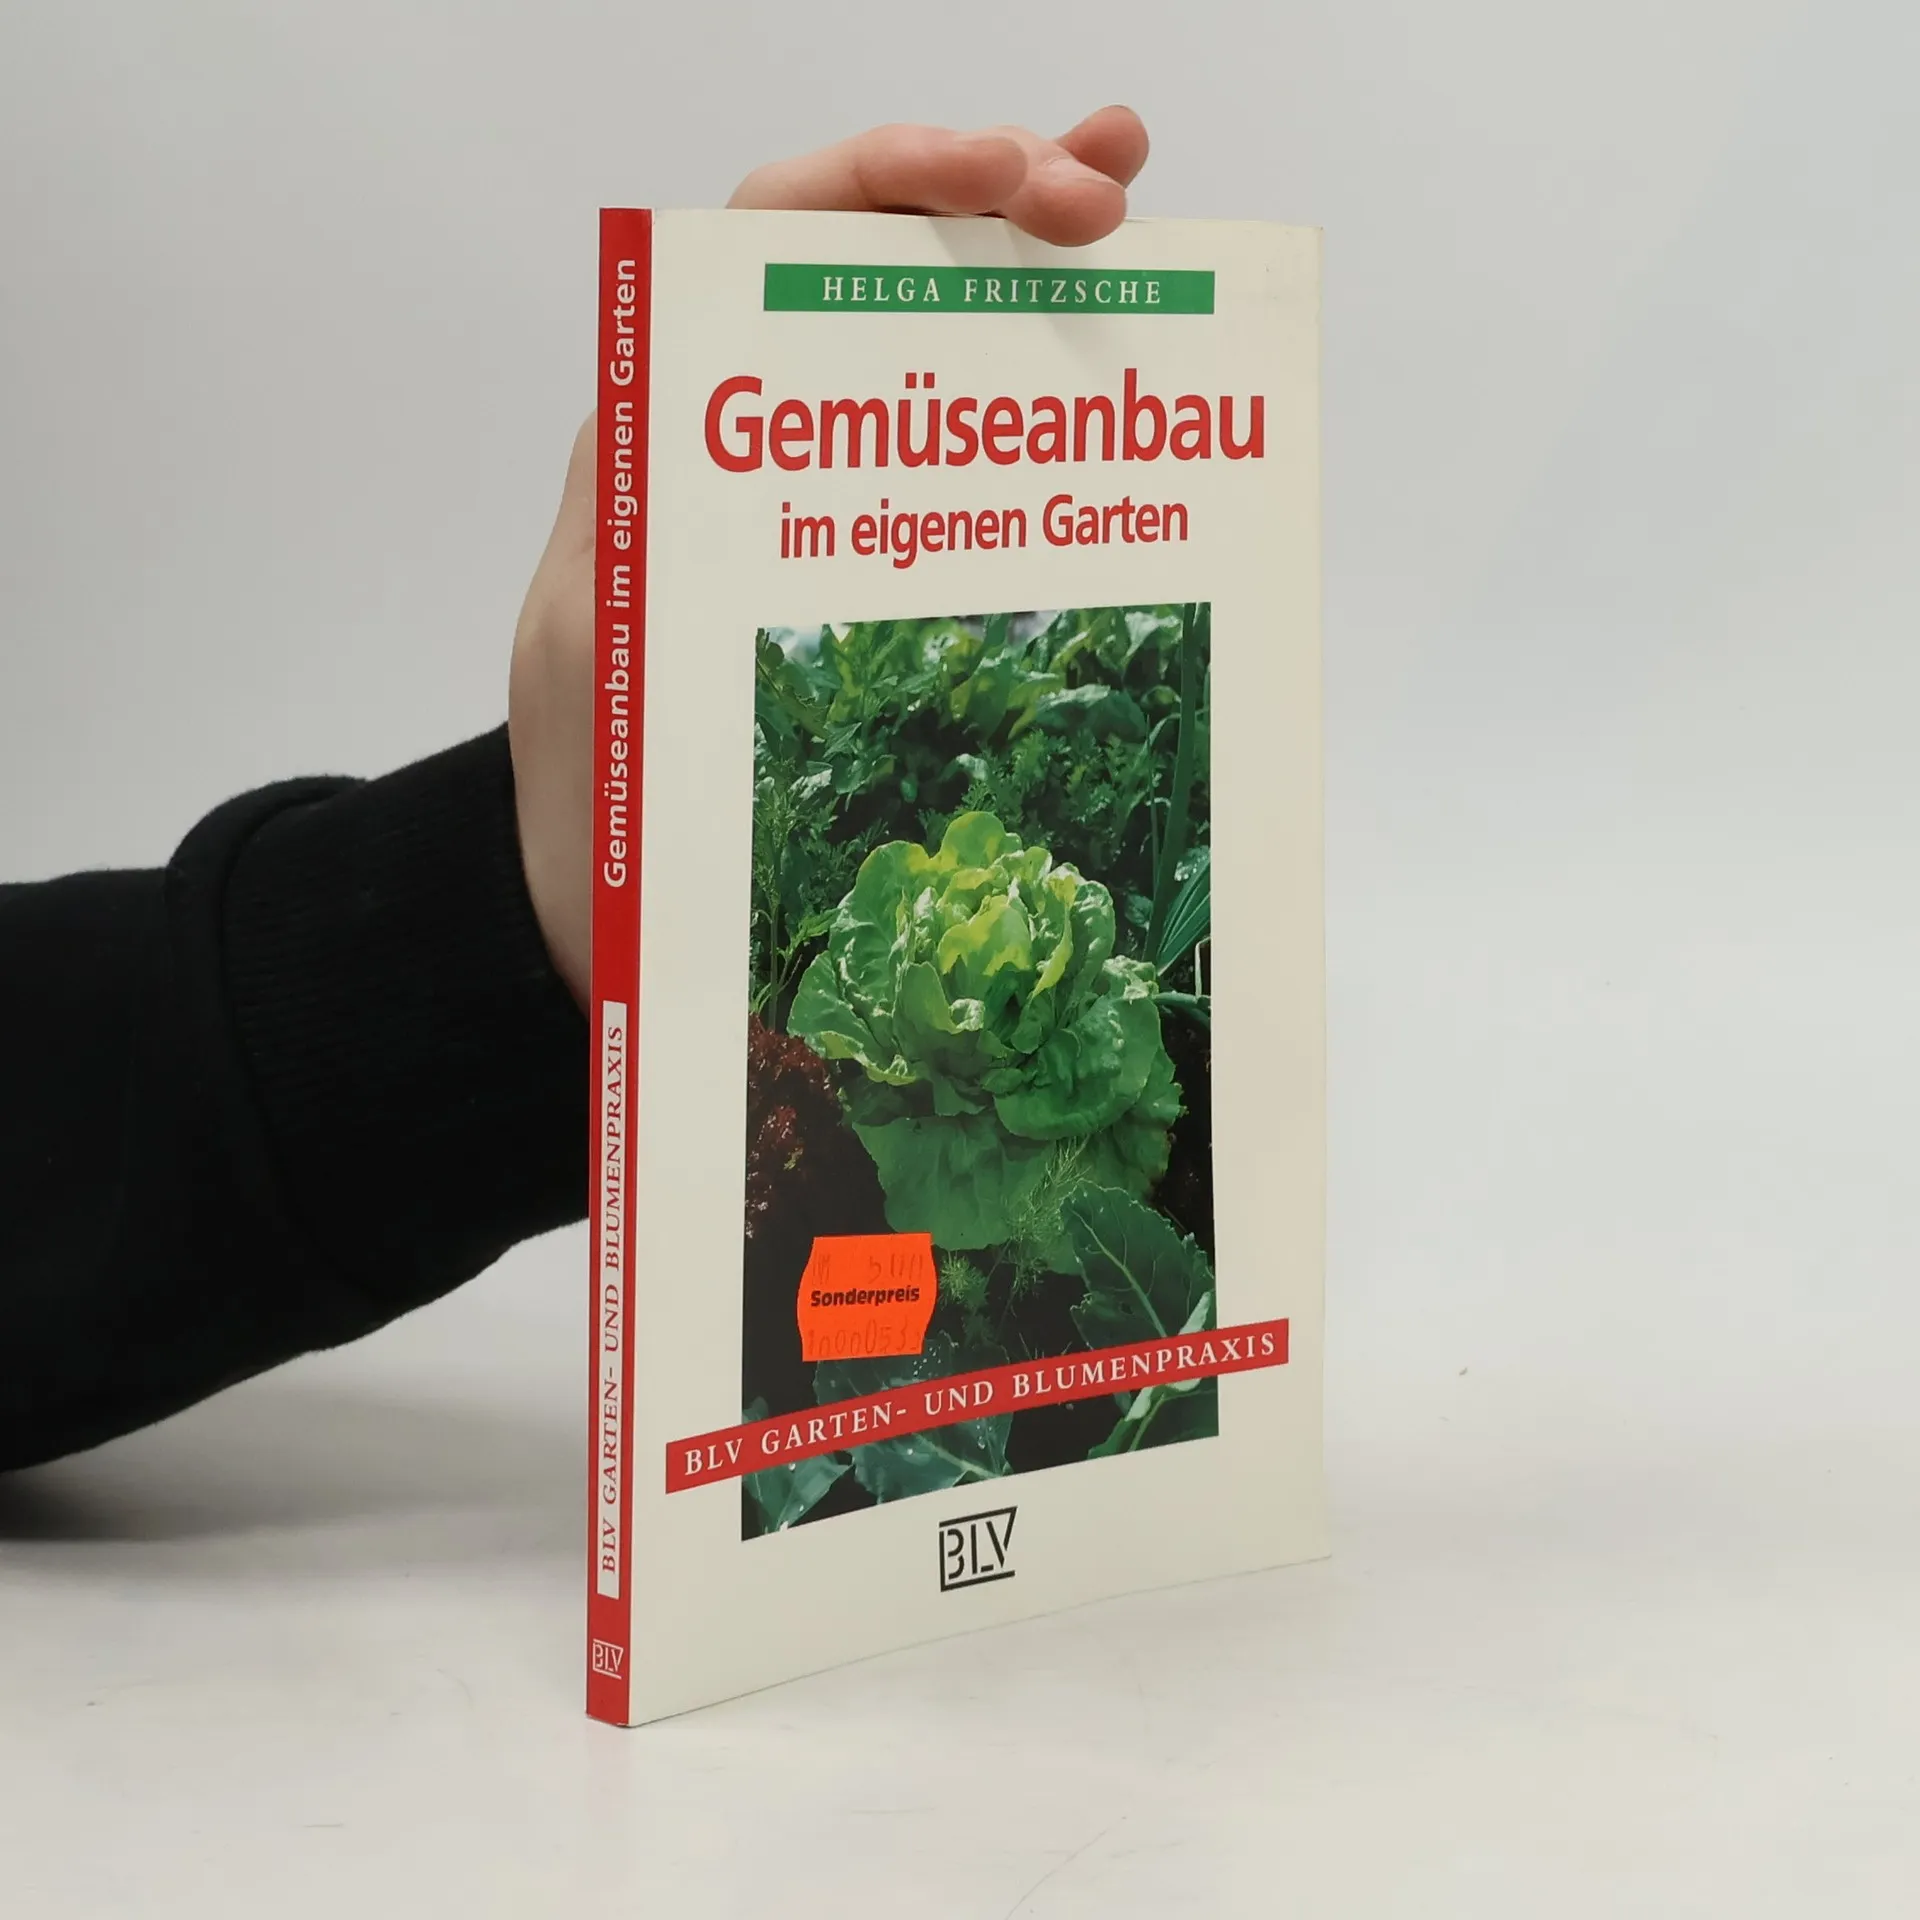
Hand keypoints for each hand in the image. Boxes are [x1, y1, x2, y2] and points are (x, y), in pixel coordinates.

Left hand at [509, 110, 1150, 1003]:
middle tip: (1110, 192)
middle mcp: (752, 435)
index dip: (888, 175)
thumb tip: (672, 476)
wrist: (605, 906)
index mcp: (673, 428)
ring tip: (1130, 209)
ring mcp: (823, 494)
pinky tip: (1109, 349)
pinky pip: (958, 444)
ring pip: (929, 328)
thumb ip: (619, 564)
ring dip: (1028, 253)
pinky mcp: (868, 562)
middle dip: (994, 190)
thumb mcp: (585, 672)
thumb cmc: (591, 799)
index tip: (1004, 177)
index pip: (776, 232)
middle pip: (875, 254)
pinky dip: (1032, 380)